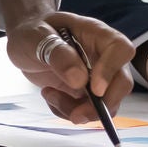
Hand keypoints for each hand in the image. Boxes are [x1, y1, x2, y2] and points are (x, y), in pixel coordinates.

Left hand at [8, 12, 135, 122]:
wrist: (25, 43)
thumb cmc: (33, 32)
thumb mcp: (36, 37)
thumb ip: (58, 53)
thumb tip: (80, 80)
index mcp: (96, 34)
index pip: (120, 49)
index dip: (112, 70)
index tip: (94, 89)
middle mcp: (103, 56)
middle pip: (122, 83)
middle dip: (102, 105)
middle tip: (75, 114)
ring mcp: (97, 77)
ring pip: (107, 104)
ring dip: (79, 110)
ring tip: (49, 94)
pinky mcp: (86, 93)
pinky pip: (88, 111)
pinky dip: (68, 112)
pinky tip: (50, 95)